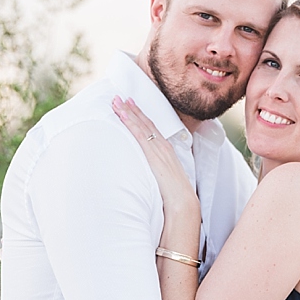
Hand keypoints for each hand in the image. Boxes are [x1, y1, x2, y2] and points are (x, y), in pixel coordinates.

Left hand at [112, 96, 199, 220]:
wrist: (183, 203)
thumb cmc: (175, 196)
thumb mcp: (165, 179)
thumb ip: (157, 173)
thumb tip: (149, 174)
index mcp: (166, 151)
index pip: (151, 129)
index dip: (140, 116)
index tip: (130, 105)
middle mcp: (163, 146)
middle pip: (145, 123)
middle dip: (132, 108)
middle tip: (119, 96)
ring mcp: (158, 149)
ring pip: (141, 125)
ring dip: (128, 112)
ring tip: (116, 101)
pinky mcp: (153, 155)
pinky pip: (140, 134)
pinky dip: (131, 123)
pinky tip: (122, 115)